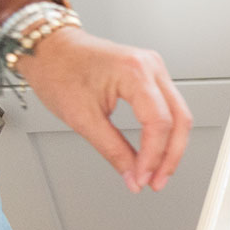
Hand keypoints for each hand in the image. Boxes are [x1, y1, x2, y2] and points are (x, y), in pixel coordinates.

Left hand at [16, 28, 192, 192]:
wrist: (50, 48)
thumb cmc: (58, 70)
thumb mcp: (82, 117)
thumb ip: (112, 150)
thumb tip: (132, 175)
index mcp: (134, 71)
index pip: (158, 122)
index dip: (153, 156)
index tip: (143, 178)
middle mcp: (151, 66)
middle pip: (179, 119)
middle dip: (170, 156)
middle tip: (156, 181)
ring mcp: (154, 69)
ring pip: (179, 114)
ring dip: (170, 146)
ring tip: (156, 171)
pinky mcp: (151, 75)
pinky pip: (169, 107)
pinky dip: (164, 132)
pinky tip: (156, 150)